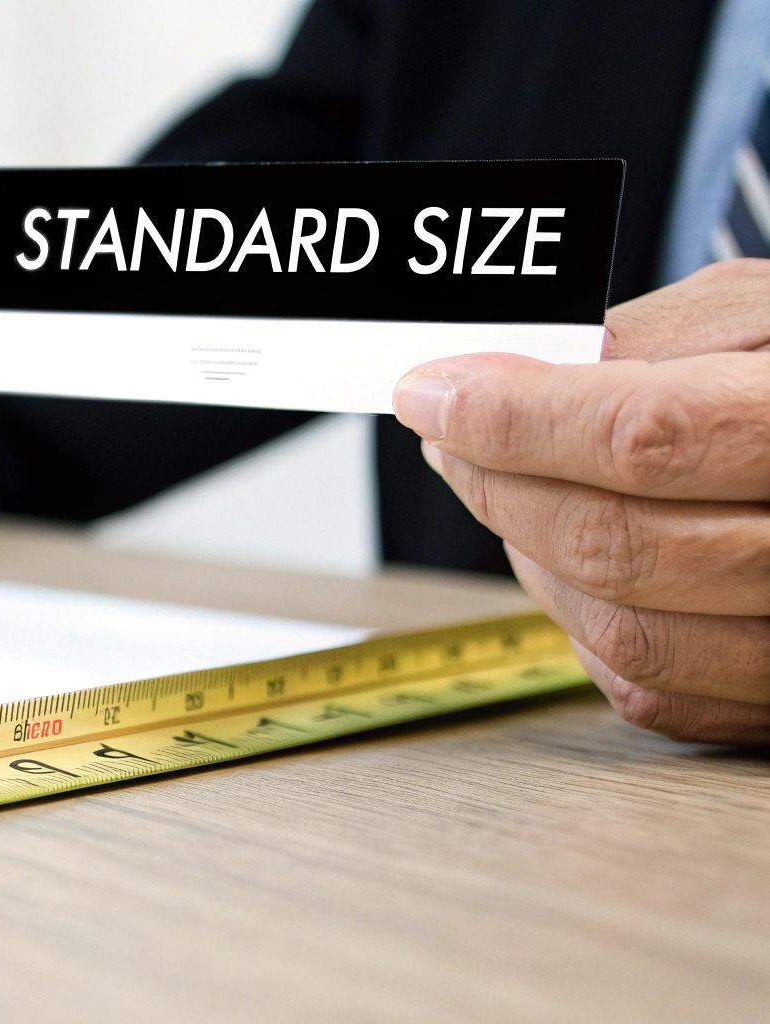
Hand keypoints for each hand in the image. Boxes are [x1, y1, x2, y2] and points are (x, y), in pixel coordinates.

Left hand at [392, 259, 769, 744]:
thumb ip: (654, 338)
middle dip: (499, 484)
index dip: (515, 419)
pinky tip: (568, 560)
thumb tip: (524, 374)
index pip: (645, 438)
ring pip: (623, 629)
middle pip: (620, 544)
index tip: (431, 393)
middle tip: (448, 435)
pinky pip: (653, 689)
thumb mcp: (767, 313)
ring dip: (528, 556)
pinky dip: (581, 625)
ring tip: (506, 487)